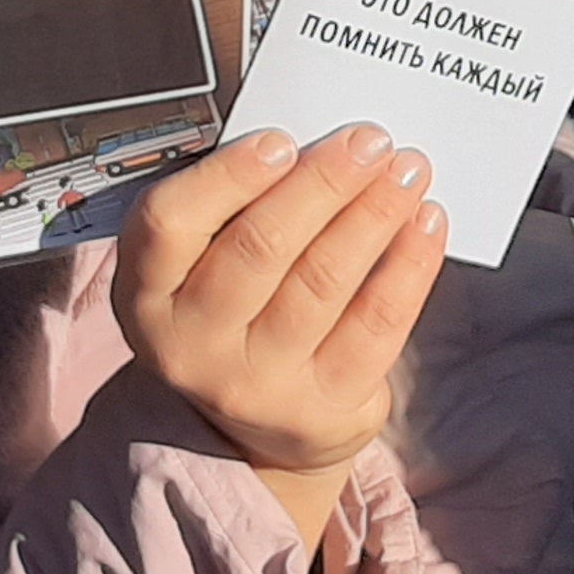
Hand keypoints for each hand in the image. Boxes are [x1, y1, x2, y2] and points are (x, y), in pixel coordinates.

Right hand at [114, 125, 448, 534]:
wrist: (250, 432)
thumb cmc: (231, 317)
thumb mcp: (199, 267)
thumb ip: (234, 210)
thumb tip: (316, 149)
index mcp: (147, 294)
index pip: (171, 223)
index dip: (228, 177)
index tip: (282, 141)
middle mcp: (192, 345)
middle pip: (260, 247)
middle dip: (323, 184)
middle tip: (369, 141)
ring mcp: (255, 384)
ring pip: (323, 281)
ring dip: (373, 214)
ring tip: (407, 172)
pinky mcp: (320, 407)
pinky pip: (374, 325)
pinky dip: (408, 266)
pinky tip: (425, 224)